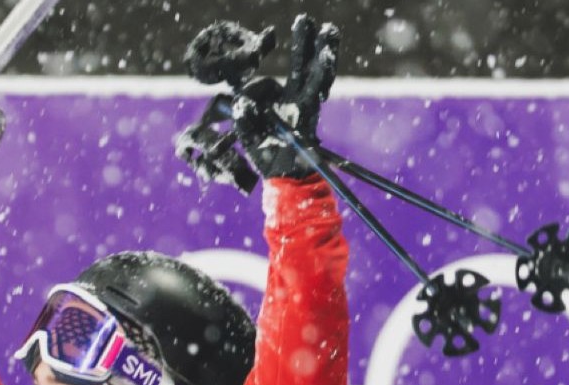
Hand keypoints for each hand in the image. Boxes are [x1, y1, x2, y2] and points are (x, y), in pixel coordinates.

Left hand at [233, 15, 339, 179]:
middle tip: (306, 19)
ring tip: (329, 30)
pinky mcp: (311, 115)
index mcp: (276, 101)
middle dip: (304, 43)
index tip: (273, 34)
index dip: (276, 60)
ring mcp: (304, 106)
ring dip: (322, 52)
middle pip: (300, 66)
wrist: (285, 180)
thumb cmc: (266, 159)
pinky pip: (317, 92)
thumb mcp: (248, 138)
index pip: (276, 76)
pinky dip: (322, 75)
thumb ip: (244, 121)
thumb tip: (240, 103)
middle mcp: (292, 99)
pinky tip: (326, 59)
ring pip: (315, 74)